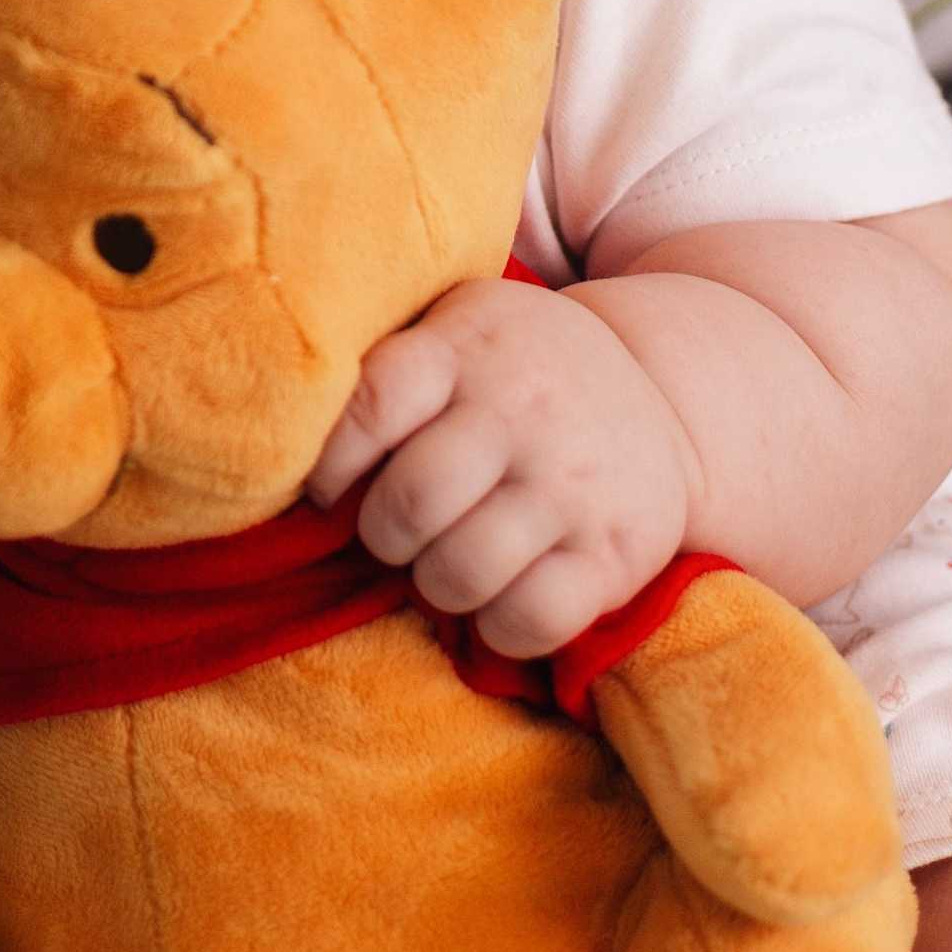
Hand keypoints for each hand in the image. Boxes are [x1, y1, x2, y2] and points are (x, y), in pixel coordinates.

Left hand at [305, 277, 698, 659]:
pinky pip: (530, 619)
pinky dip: (497, 626)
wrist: (668, 395)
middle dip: (384, 532)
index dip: (331, 463)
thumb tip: (283, 419)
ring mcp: (572, 484)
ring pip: (461, 570)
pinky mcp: (615, 551)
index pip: (370, 404)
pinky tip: (497, 595)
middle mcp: (523, 410)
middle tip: (398, 529)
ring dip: (434, 583)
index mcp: (469, 345)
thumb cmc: (520, 368)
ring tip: (445, 560)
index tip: (330, 488)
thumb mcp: (460, 324)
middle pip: (411, 501)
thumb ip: (388, 358)